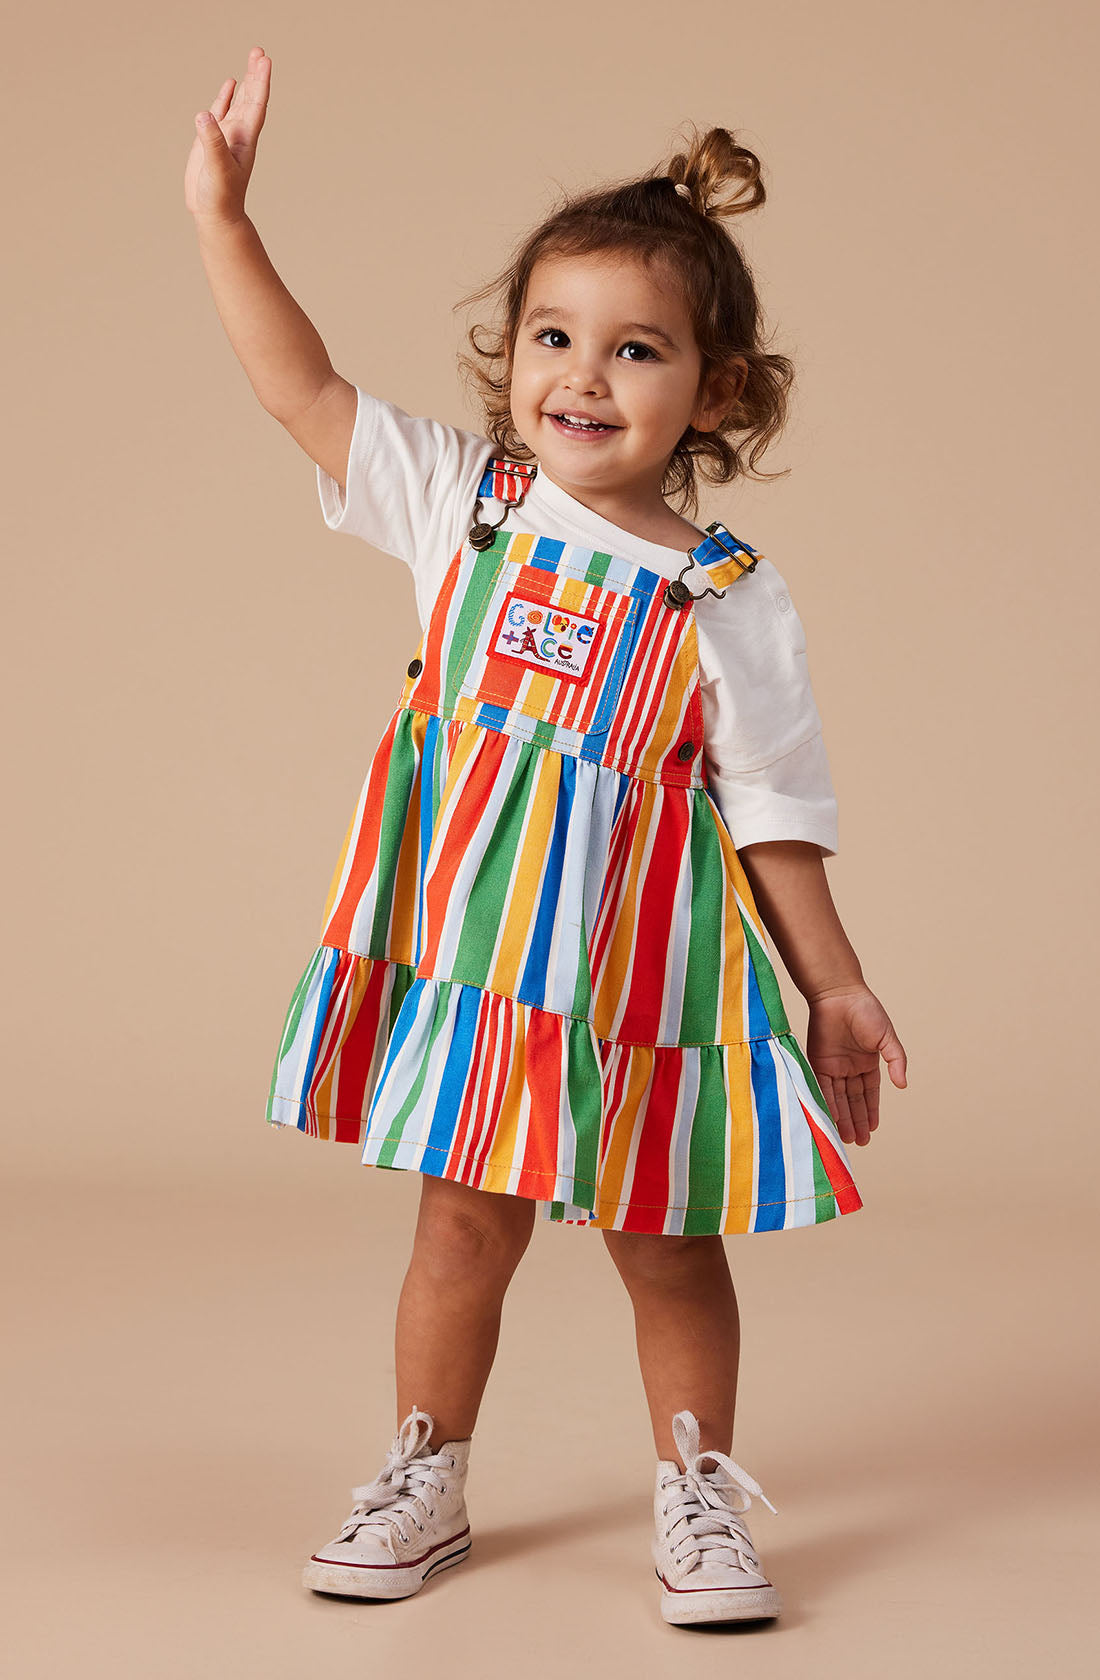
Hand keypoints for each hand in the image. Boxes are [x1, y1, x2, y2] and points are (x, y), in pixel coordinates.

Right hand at [184, 46, 270, 226]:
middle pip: (251, 98)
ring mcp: (226, 136)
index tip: (264, 60)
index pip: (256, 104)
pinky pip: (221, 112)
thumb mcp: (216, 169)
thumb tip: (204, 115)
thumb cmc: (221, 197)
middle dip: (255, 75)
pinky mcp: (211, 140)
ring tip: (252, 61)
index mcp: (245, 139)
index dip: (260, 82)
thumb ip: (212, 142)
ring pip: (239, 102)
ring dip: (245, 82)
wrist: (215, 215)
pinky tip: (229, 84)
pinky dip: (225, 97)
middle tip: (259, 51)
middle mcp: (238, 134)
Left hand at [804, 985, 907, 1146]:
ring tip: (847, 1138)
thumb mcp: (887, 1038)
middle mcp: (849, 1067)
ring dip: (842, 1118)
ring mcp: (833, 1065)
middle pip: (853, 1100)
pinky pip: (822, 1087)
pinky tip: (832, 1120)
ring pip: (838, 1098)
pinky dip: (827, 1103)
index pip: (869, 1093)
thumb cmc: (866, 1011)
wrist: (839, 993)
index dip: (871, 1111)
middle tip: (859, 1142)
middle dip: (857, 1121)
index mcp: (867, 1062)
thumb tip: (903, 1085)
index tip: (873, 1130)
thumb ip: (896, 1061)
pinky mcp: (818, 1061)